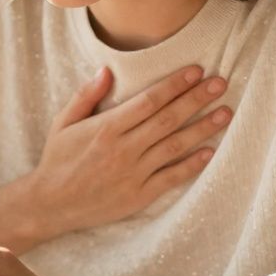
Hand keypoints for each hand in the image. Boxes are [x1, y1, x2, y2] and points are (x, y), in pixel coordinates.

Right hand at [26, 64, 229, 235]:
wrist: (50, 204)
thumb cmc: (57, 160)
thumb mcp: (63, 122)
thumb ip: (86, 96)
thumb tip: (107, 70)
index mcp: (106, 127)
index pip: (149, 101)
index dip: (174, 85)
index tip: (196, 71)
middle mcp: (123, 148)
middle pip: (168, 119)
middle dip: (197, 99)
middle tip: (220, 84)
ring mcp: (133, 173)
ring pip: (175, 146)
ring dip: (203, 128)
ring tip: (225, 113)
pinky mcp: (139, 194)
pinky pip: (171, 178)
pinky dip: (192, 165)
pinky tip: (210, 152)